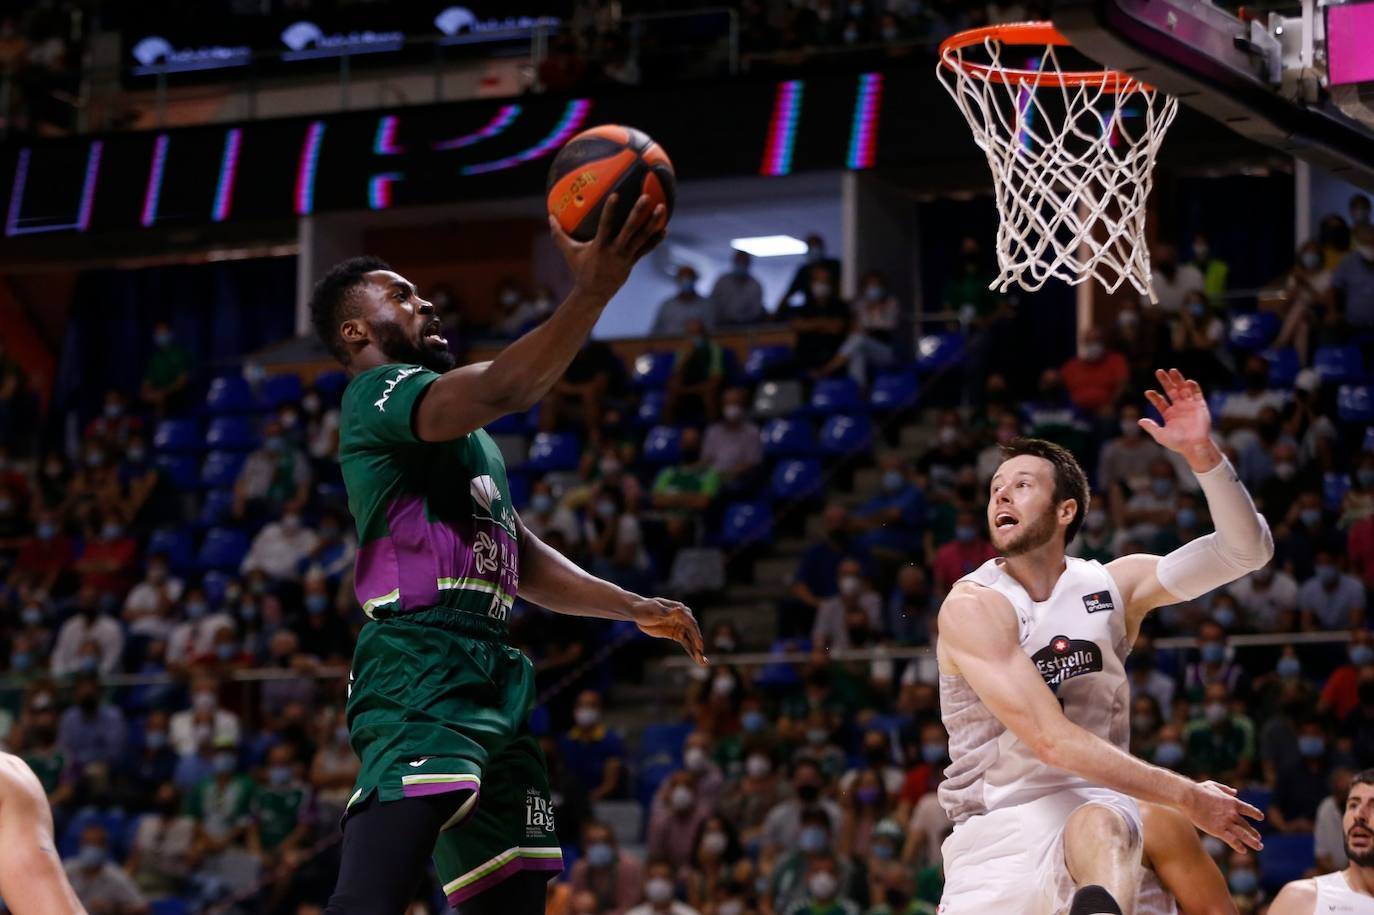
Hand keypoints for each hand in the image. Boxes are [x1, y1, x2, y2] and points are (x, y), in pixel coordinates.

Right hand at [550, 193, 665, 301]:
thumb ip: (559, 235)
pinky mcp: (632, 262)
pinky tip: (664, 229)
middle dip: (638, 213)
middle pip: (629, 230)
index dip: (611, 211)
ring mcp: (626, 257)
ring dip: (652, 223)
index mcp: (599, 246)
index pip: (605, 225)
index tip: (616, 195)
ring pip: (641, 238)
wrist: (593, 294)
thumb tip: (549, 217)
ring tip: (662, 208)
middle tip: (646, 197)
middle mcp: (615, 251)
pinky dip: (655, 240)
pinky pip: (645, 249)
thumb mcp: (569, 253)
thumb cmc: (580, 270)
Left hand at [629, 596, 706, 665]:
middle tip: (701, 657)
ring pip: (691, 640)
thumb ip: (666, 612)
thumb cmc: (645, 608)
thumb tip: (679, 609)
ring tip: (703, 663)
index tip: (699, 646)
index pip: (691, 623)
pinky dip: (691, 651)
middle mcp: (683, 619)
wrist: (638, 612)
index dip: (696, 635)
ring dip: (697, 651)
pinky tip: (697, 659)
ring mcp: (680, 627)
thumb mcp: (654, 609)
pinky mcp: (676, 634)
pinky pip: (686, 643)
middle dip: (698, 645)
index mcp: (680, 611)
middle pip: (693, 633)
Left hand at [1139, 368, 1221, 469]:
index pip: (1160, 402)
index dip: (1154, 397)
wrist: (1194, 446)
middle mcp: (1179, 408)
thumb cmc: (1177, 443)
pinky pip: (1197, 394)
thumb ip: (1151, 427)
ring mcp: (1190, 406)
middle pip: (1171, 391)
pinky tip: (1188, 381)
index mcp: (1169, 414)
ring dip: (1178, 380)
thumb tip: (1139, 420)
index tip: (1147, 392)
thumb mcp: (1160, 435)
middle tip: (1159, 371)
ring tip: (1172, 370)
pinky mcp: (1200, 406)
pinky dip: (1193, 387)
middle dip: (1165, 381)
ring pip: (1183, 389)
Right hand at [1184, 779, 1263, 852]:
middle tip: (1259, 839)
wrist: (1189, 798)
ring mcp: (1226, 823)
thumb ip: (1225, 789)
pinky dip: (1239, 846)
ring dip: (1253, 842)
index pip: (1249, 810)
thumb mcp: (1213, 785)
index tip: (1261, 818)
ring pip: (1243, 835)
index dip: (1256, 814)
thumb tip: (1235, 792)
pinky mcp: (1218, 831)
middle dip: (1254, 833)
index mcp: (1233, 802)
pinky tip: (1243, 851)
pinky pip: (1232, 841)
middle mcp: (1232, 814)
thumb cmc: (1199, 790)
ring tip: (1259, 847)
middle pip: (1246, 825)